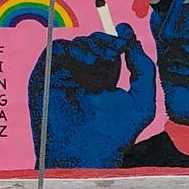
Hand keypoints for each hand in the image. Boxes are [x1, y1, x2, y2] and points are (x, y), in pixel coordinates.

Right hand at [28, 23, 155, 167]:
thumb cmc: (116, 134)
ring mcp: (63, 78)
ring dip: (92, 46)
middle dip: (106, 40)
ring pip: (75, 43)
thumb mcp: (142, 99)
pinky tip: (89, 63)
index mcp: (101, 80)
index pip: (108, 48)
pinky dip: (73, 49)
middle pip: (92, 42)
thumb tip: (132, 39)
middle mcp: (81, 77)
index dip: (117, 39)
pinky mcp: (45, 79)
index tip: (125, 32)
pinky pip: (55, 51)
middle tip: (117, 48)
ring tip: (102, 61)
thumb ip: (144, 68)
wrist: (89, 156)